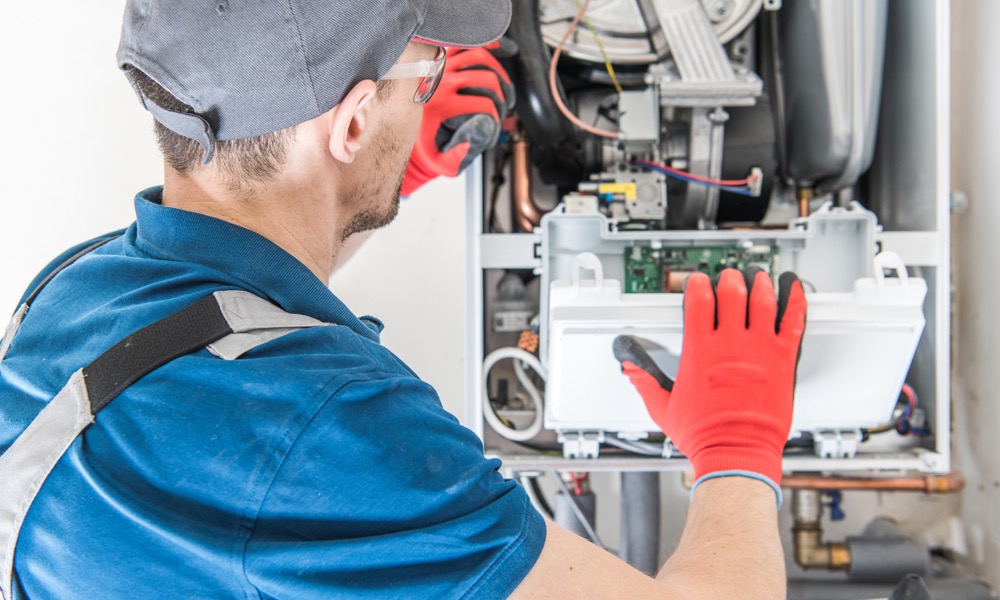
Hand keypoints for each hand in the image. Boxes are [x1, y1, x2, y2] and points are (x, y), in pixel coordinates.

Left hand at [401, 46, 513, 196]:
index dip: (497, 117)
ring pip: (480, 57)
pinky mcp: (442, 58)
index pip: (484, 104)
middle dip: (501, 97)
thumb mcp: (439, 160)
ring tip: (501, 89)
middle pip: (486, 78)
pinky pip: (466, 45)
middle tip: (501, 109)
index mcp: (441, 106)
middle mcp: (440, 82)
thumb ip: (457, 157)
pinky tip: (497, 53)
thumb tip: (474, 141)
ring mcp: (441, 67)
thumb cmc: (425, 144)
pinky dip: (485, 47)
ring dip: (498, 72)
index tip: (494, 125)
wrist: (404, 128)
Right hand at [612, 268, 806, 501]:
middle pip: (731, 292)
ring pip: (762, 300)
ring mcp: (759, 349)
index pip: (698, 300)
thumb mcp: (663, 408)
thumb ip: (645, 382)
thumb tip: (630, 368)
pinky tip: (793, 289)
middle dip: (729, 279)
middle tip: (729, 278)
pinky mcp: (783, 360)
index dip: (697, 284)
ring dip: (759, 283)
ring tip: (757, 277)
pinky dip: (795, 301)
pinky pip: (793, 321)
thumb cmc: (704, 435)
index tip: (697, 282)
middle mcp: (730, 344)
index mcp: (700, 351)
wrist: (737, 453)